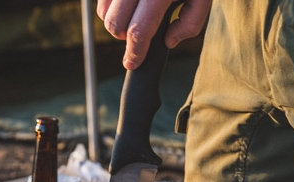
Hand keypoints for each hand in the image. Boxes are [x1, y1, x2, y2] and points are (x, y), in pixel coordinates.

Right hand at [96, 0, 210, 69]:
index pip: (139, 30)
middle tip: (139, 35)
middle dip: (124, 37)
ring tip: (135, 16)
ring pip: (103, 11)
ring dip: (116, 21)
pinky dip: (110, 5)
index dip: (134, 52)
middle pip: (115, 23)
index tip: (132, 63)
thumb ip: (190, 24)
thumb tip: (168, 42)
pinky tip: (127, 3)